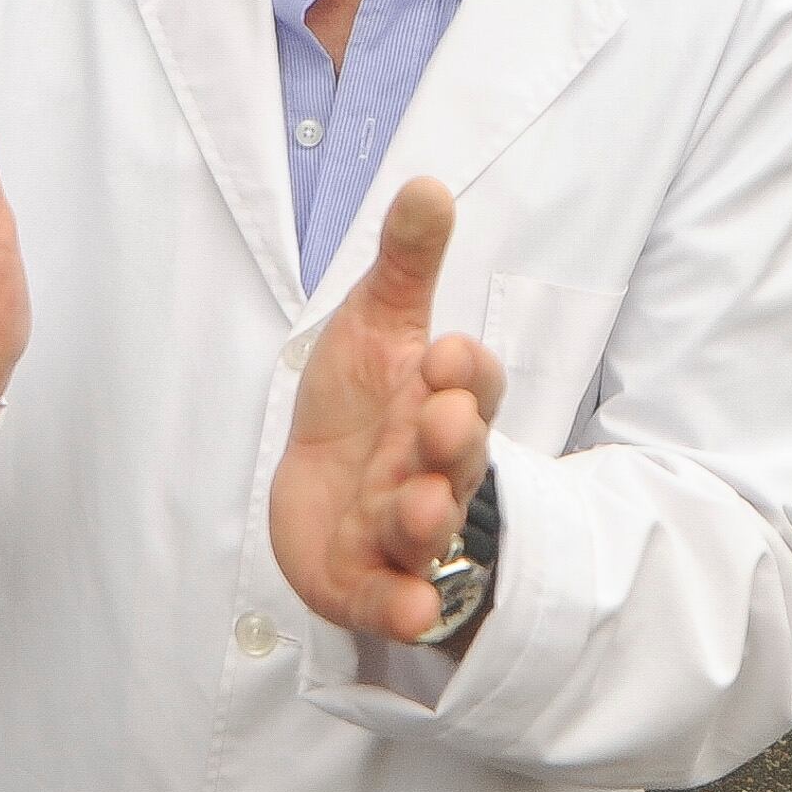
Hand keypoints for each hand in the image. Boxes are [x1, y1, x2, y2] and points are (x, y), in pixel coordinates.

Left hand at [267, 179, 507, 643]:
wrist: (319, 487)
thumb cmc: (362, 402)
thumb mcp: (375, 320)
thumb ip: (406, 259)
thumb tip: (427, 182)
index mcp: (442, 400)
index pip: (471, 383)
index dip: (464, 372)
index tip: (444, 350)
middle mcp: (434, 466)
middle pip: (457, 456)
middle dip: (454, 440)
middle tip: (443, 420)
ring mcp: (405, 528)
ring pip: (427, 525)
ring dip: (428, 517)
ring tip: (422, 507)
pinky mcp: (371, 582)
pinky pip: (394, 599)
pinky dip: (404, 606)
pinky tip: (409, 609)